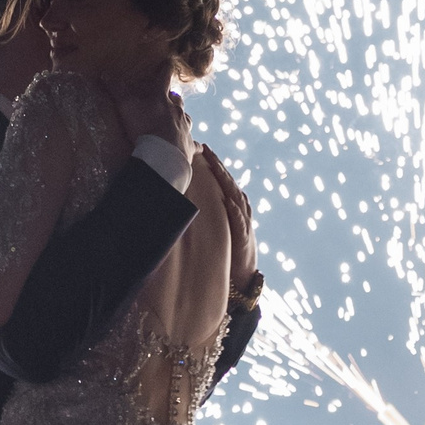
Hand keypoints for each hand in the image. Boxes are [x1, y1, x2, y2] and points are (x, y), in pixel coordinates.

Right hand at [112, 62, 190, 160]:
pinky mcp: (189, 145)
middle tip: (170, 96)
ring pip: (186, 118)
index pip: (164, 79)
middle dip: (173, 98)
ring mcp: (185, 128)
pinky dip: (195, 144)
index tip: (169, 62)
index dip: (165, 70)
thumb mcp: (126, 107)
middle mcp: (177, 111)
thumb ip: (117, 91)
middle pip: (177, 100)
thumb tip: (105, 74)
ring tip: (179, 118)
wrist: (162, 154)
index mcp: (161, 99)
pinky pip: (194, 143)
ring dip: (182, 117)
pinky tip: (199, 147)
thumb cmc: (144, 127)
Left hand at [200, 146, 254, 286]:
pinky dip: (236, 211)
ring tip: (215, 167)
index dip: (212, 164)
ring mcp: (243, 222)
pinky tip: (229, 202)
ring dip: (226, 181)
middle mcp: (239, 209)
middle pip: (228, 182)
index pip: (221, 180)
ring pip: (236, 196)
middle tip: (206, 149)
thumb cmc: (226, 249)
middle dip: (217, 165)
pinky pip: (241, 222)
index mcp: (231, 205)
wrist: (242, 275)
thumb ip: (203, 213)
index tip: (200, 148)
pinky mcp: (245, 237)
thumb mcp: (213, 227)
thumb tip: (180, 201)